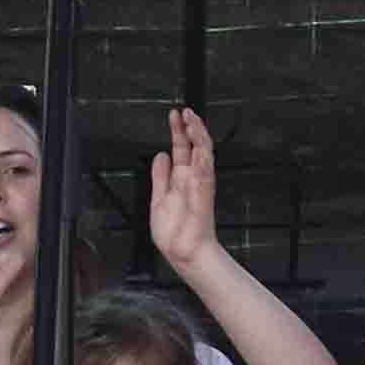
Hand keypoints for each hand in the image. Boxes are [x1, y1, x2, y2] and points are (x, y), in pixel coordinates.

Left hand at [143, 107, 220, 274]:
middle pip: (195, 146)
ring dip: (199, 139)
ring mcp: (199, 186)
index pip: (182, 148)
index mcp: (181, 178)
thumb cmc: (174, 231)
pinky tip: (200, 152)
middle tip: (185, 112)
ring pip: (204, 156)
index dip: (178, 131)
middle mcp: (192, 179)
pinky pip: (206, 178)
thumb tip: (159, 156)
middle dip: (191, 127)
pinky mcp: (203, 197)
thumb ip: (160, 176)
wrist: (182, 252)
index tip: (175, 115)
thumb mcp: (158, 198)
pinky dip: (204, 164)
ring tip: (193, 123)